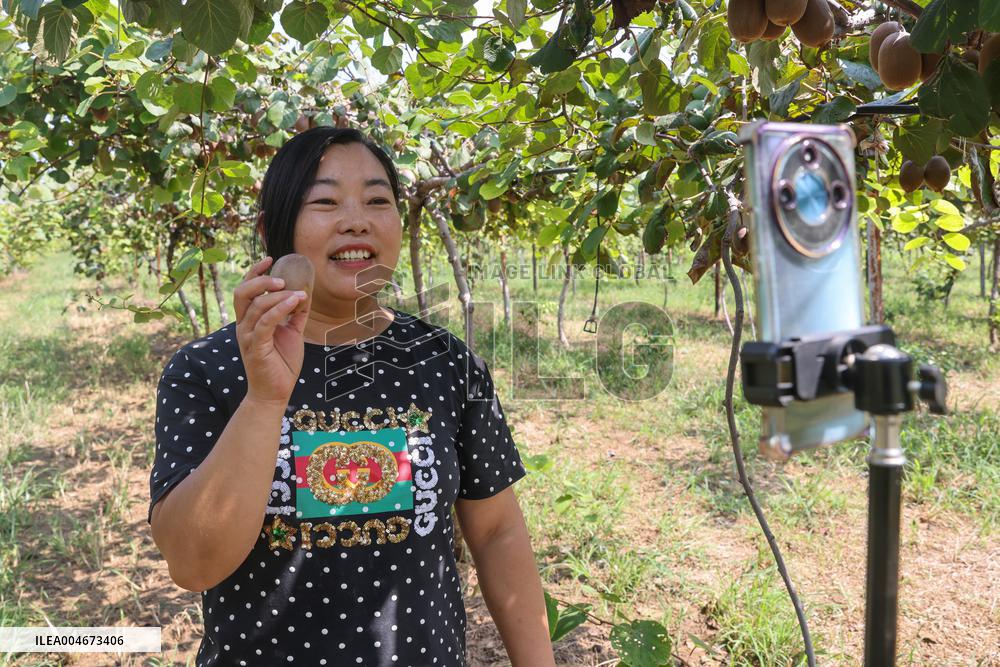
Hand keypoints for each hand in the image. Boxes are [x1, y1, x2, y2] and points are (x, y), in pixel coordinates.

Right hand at [234, 256, 308, 404]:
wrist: (276, 393)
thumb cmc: (281, 364)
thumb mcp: (292, 333)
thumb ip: (296, 315)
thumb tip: (306, 294)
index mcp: (250, 320)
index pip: (245, 290)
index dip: (255, 272)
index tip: (270, 258)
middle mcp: (243, 326)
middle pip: (242, 293)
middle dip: (260, 279)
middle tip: (282, 278)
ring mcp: (247, 337)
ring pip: (255, 306)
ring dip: (278, 295)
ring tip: (298, 292)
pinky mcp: (255, 348)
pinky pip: (264, 323)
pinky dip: (280, 308)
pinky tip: (295, 301)